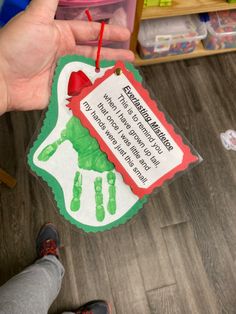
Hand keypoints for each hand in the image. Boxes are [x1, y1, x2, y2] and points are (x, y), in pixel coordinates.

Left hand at [0, 0, 133, 113]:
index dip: (108, 33)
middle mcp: (65, 54)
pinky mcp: (63, 92)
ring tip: (125, 74)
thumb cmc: (19, 45)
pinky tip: (109, 92)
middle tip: (131, 58)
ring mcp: (65, 74)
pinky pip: (82, 90)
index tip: (126, 35)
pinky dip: (96, 91)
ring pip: (91, 72)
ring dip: (107, 73)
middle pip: (94, 54)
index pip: (89, 33)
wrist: (3, 78)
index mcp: (61, 35)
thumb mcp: (37, 17)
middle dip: (113, 55)